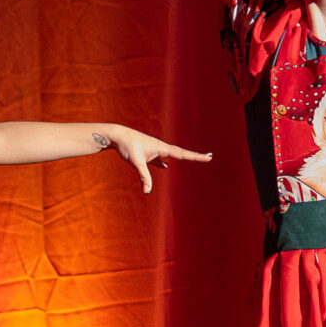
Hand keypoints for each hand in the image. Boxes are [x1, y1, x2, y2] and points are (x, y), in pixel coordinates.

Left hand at [95, 126, 211, 191]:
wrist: (117, 135)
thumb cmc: (127, 146)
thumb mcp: (136, 162)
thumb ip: (144, 176)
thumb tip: (148, 191)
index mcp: (161, 147)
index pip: (182, 154)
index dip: (195, 157)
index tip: (208, 157)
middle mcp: (160, 147)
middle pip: (181, 153)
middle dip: (194, 156)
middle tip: (208, 157)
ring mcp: (154, 149)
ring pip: (171, 155)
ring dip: (182, 157)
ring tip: (192, 158)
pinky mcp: (146, 152)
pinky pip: (159, 158)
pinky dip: (163, 162)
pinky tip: (165, 166)